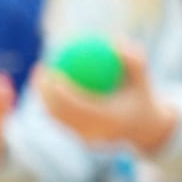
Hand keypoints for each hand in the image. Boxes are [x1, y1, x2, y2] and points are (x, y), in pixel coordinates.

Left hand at [33, 47, 179, 155]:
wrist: (143, 127)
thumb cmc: (141, 96)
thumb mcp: (142, 76)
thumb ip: (132, 61)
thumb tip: (113, 42)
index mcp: (110, 119)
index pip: (76, 104)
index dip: (59, 90)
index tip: (52, 69)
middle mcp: (94, 132)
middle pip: (60, 112)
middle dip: (44, 91)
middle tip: (40, 68)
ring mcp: (85, 137)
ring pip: (56, 117)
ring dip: (43, 96)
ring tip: (38, 75)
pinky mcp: (78, 139)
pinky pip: (59, 120)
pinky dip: (50, 103)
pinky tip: (44, 85)